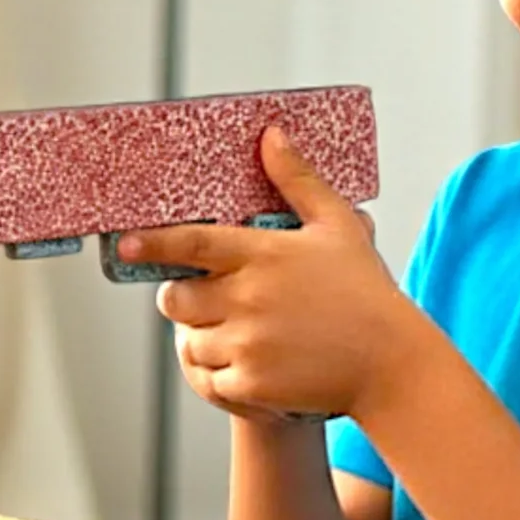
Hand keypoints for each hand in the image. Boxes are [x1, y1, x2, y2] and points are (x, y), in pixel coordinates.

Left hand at [116, 129, 418, 422]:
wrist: (393, 365)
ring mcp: (248, 344)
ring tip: (238, 334)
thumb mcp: (337, 226)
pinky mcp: (253, 384)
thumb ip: (297, 181)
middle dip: (181, 297)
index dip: (152, 243)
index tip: (126, 243)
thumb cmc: (366, 292)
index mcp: (262, 255)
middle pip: (176, 297)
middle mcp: (248, 298)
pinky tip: (247, 366)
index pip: (190, 244)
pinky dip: (219, 375)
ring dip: (203, 337)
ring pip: (190, 340)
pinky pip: (209, 379)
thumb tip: (271, 135)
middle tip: (206, 298)